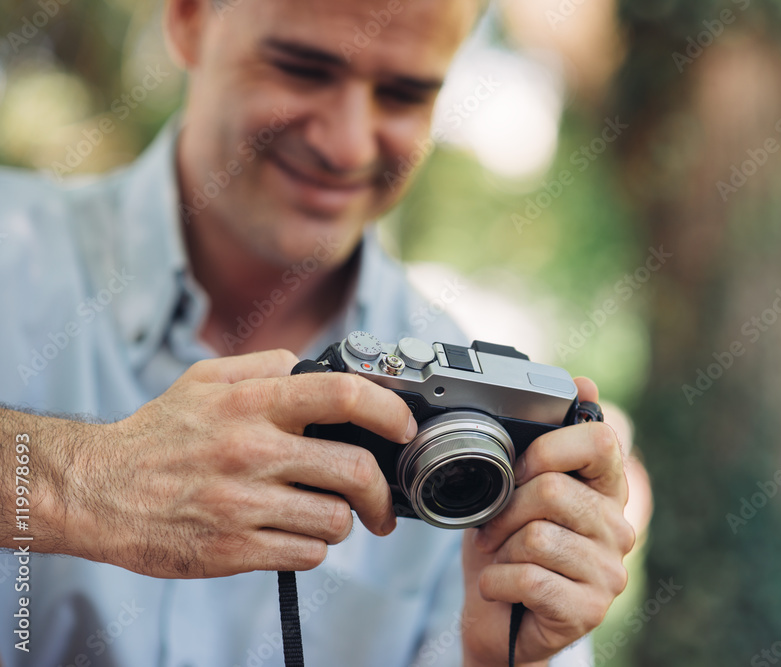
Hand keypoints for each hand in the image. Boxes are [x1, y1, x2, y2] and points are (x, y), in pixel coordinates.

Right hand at [58, 349, 416, 577]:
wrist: (97, 491)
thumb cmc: (156, 435)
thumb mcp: (205, 380)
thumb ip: (265, 366)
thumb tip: (315, 366)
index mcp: (252, 405)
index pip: (343, 395)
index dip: (389, 411)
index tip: (404, 427)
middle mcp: (253, 452)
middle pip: (355, 471)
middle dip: (381, 492)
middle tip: (380, 501)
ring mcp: (243, 504)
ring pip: (335, 521)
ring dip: (339, 522)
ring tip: (319, 515)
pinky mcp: (232, 550)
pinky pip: (306, 555)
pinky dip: (309, 548)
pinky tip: (289, 535)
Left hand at [460, 378, 635, 665]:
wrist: (498, 620)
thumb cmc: (510, 549)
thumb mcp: (520, 488)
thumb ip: (547, 440)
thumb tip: (584, 380)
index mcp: (606, 489)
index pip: (601, 440)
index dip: (549, 448)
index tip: (519, 469)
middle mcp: (619, 527)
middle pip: (553, 490)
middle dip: (506, 510)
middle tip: (495, 528)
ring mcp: (610, 571)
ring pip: (538, 536)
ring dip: (500, 550)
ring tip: (501, 558)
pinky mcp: (591, 609)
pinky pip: (531, 578)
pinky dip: (496, 581)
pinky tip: (498, 586)